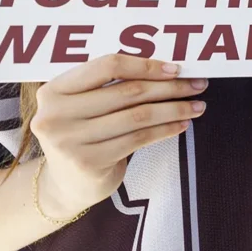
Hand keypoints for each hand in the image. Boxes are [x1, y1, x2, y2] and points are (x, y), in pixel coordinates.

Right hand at [30, 55, 206, 219]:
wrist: (66, 185)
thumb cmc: (84, 134)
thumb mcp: (82, 105)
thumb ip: (108, 84)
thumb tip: (168, 67)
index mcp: (54, 90)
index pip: (107, 66)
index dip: (146, 65)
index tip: (176, 69)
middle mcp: (56, 114)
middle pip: (128, 91)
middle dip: (169, 87)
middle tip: (197, 84)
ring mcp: (70, 140)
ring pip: (138, 115)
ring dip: (175, 108)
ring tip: (197, 105)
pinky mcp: (89, 162)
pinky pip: (139, 138)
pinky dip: (166, 129)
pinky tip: (182, 124)